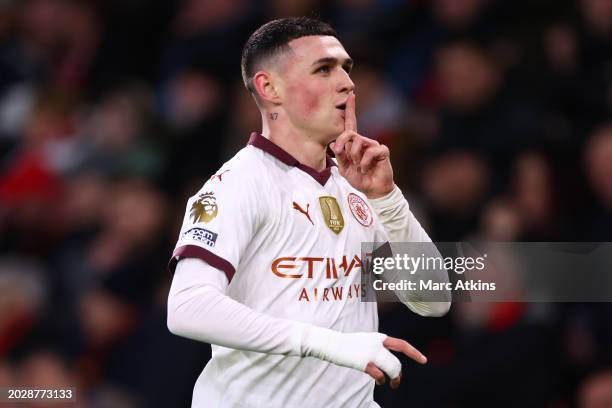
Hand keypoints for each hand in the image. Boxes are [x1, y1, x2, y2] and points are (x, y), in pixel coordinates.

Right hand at [302, 326, 426, 389]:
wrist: (330, 343)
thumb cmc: (347, 345)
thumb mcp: (365, 342)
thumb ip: (378, 349)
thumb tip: (389, 365)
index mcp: (379, 338)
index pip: (401, 344)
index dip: (414, 352)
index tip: (424, 360)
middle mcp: (377, 344)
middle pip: (397, 362)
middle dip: (399, 374)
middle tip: (397, 382)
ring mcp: (370, 353)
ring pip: (392, 368)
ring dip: (394, 379)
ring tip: (390, 383)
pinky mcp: (363, 362)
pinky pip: (379, 374)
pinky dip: (381, 380)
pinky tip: (379, 381)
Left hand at [330, 94, 393, 198]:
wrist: (373, 190)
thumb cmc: (359, 178)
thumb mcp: (344, 169)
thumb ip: (339, 156)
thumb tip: (333, 144)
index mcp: (354, 144)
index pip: (351, 124)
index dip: (350, 110)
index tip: (351, 95)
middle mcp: (364, 141)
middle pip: (350, 133)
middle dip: (342, 143)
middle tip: (341, 154)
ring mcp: (374, 145)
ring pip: (359, 142)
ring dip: (354, 156)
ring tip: (358, 167)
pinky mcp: (382, 151)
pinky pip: (370, 151)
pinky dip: (364, 162)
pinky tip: (365, 169)